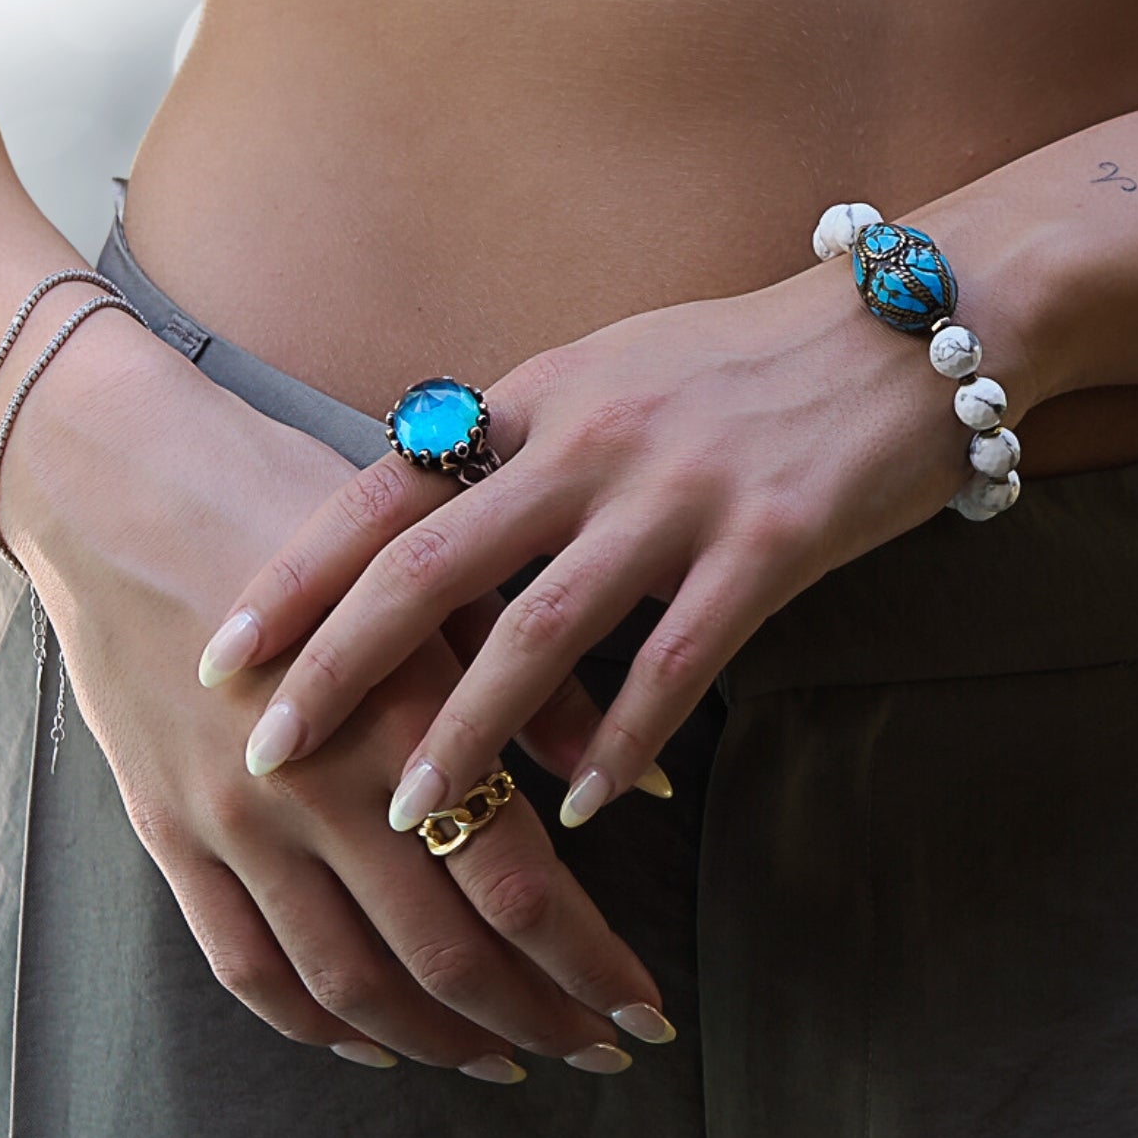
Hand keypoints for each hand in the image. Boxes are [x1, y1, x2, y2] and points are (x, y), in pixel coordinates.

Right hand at [6, 321, 674, 1075]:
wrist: (127, 491)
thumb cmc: (310, 515)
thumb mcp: (448, 582)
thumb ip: (547, 693)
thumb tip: (650, 783)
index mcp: (405, 717)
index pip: (516, 888)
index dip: (592, 964)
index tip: (646, 1009)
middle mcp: (319, 790)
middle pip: (445, 955)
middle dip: (540, 1017)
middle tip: (603, 1052)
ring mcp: (235, 823)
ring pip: (350, 982)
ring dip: (441, 1040)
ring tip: (511, 1056)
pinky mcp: (172, 835)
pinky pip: (244, 966)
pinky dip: (316, 1025)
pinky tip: (376, 1045)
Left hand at [203, 259, 996, 830]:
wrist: (910, 325)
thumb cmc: (755, 358)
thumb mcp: (622, 369)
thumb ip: (535, 436)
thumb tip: (448, 514)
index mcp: (547, 393)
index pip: (390, 485)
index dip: (300, 571)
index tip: (226, 646)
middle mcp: (595, 439)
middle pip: (434, 567)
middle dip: (341, 666)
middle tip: (269, 752)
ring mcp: (682, 492)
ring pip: (541, 632)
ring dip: (467, 733)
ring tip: (411, 812)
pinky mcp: (771, 543)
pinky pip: (677, 663)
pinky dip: (624, 740)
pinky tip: (588, 802)